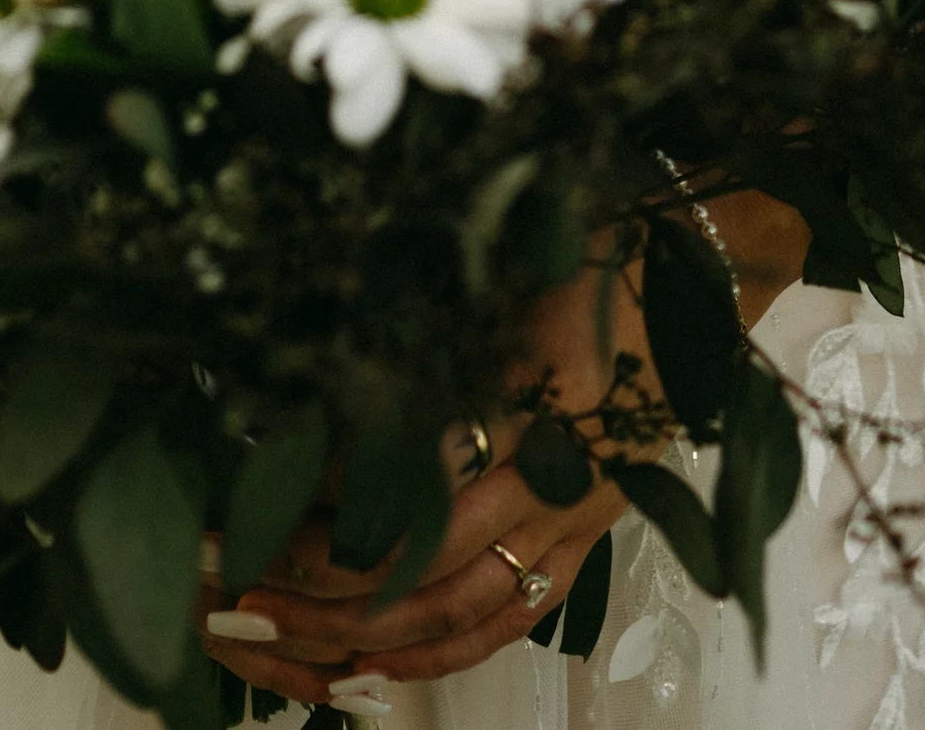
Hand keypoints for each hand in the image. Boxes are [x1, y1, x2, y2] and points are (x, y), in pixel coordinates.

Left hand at [207, 257, 649, 692]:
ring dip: (354, 634)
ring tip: (267, 633)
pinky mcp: (585, 539)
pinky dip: (434, 655)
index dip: (322, 509)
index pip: (408, 478)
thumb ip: (421, 340)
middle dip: (316, 586)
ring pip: (453, 608)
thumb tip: (312, 400)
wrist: (695, 275)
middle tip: (229, 591)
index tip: (249, 512)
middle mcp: (553, 474)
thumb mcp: (504, 274)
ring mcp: (573, 518)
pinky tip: (366, 670)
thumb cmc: (596, 255)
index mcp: (534, 396)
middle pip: (419, 561)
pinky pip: (506, 621)